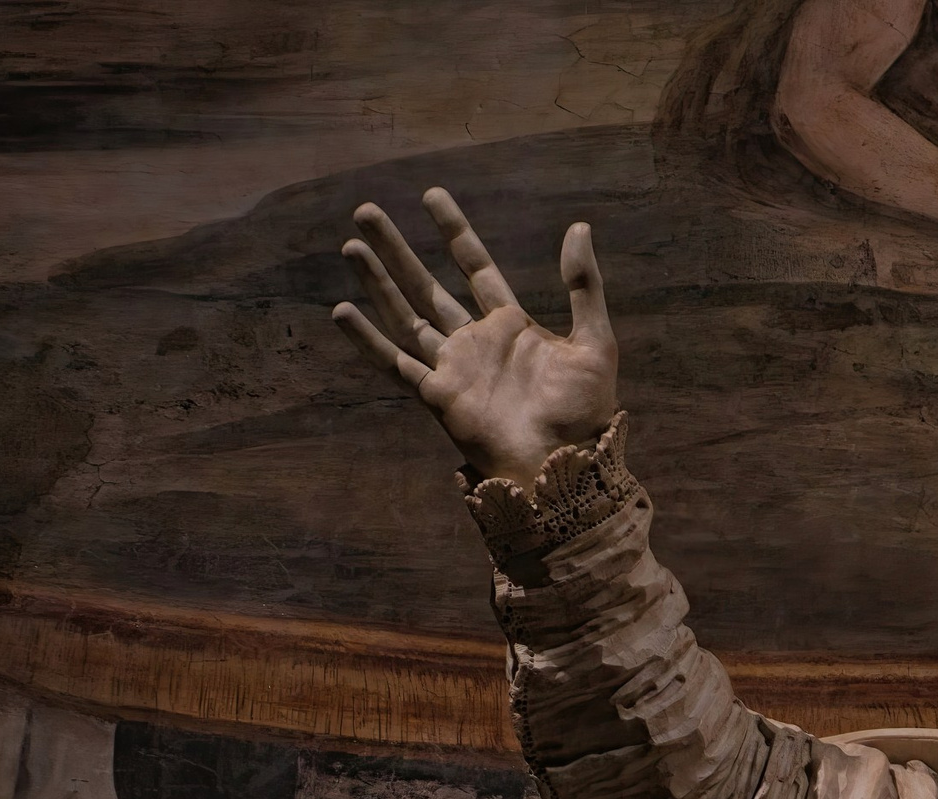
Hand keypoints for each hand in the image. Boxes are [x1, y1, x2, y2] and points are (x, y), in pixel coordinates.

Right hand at [331, 188, 618, 488]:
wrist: (564, 463)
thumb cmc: (585, 410)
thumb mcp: (595, 340)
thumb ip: (584, 286)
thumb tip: (579, 227)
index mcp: (512, 325)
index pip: (474, 266)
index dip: (454, 231)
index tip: (431, 195)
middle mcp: (476, 341)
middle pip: (428, 285)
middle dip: (399, 249)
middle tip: (368, 211)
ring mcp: (453, 368)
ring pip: (405, 315)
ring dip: (378, 282)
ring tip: (351, 245)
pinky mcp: (437, 396)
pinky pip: (395, 363)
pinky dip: (368, 340)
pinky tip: (342, 311)